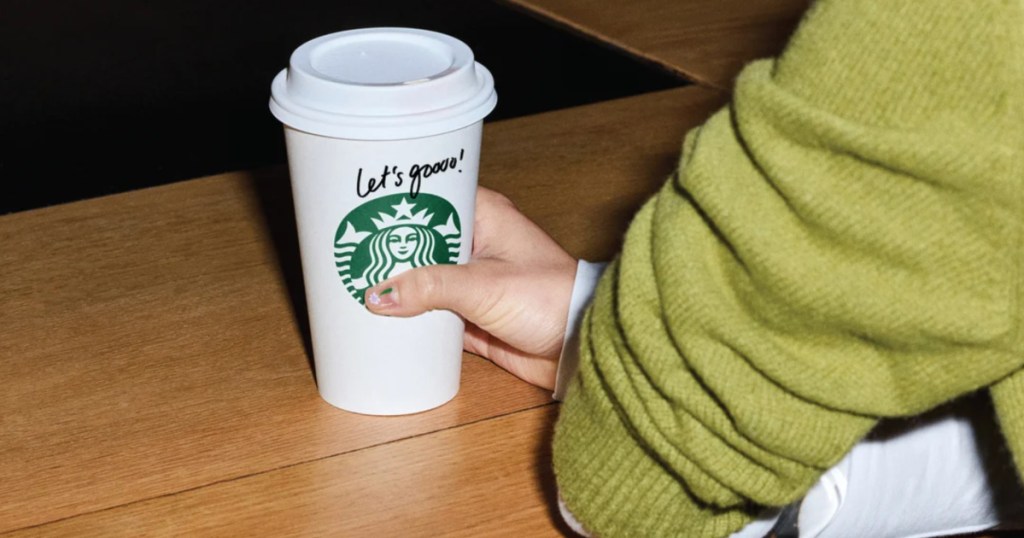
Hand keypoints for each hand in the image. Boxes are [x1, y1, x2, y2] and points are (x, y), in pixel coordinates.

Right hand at [364, 186, 576, 389]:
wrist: (579, 347)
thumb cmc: (550, 299)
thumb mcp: (483, 286)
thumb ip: (430, 287)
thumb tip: (379, 294)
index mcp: (484, 217)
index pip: (431, 198)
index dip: (397, 205)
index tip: (360, 211)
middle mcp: (476, 245)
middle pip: (419, 242)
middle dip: (388, 251)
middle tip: (346, 254)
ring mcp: (471, 282)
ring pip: (422, 281)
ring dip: (397, 288)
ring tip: (353, 286)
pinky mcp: (471, 317)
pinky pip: (431, 316)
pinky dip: (410, 320)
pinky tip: (381, 322)